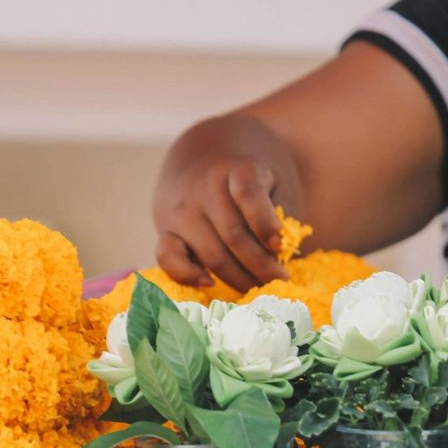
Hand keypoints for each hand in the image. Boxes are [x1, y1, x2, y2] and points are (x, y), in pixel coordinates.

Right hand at [154, 156, 292, 292]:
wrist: (206, 160)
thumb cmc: (251, 180)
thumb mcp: (275, 181)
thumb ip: (281, 211)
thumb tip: (275, 254)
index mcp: (238, 169)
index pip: (248, 193)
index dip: (264, 223)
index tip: (280, 245)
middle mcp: (205, 186)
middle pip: (234, 234)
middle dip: (261, 265)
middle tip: (279, 280)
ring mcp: (183, 209)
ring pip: (211, 254)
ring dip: (238, 278)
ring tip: (258, 287)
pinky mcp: (166, 229)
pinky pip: (168, 257)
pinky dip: (186, 274)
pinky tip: (209, 283)